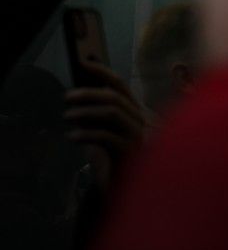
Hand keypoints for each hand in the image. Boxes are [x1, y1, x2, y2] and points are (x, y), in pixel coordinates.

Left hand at [64, 58, 150, 175]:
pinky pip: (107, 136)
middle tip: (66, 97)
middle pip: (114, 97)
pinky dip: (87, 133)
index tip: (83, 62)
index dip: (101, 71)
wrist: (123, 187)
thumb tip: (75, 95)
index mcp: (133, 111)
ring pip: (112, 112)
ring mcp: (137, 135)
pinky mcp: (130, 152)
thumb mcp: (101, 131)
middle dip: (88, 93)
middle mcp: (139, 119)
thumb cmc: (111, 157)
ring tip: (67, 116)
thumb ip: (94, 115)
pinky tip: (72, 136)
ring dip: (86, 111)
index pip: (119, 84)